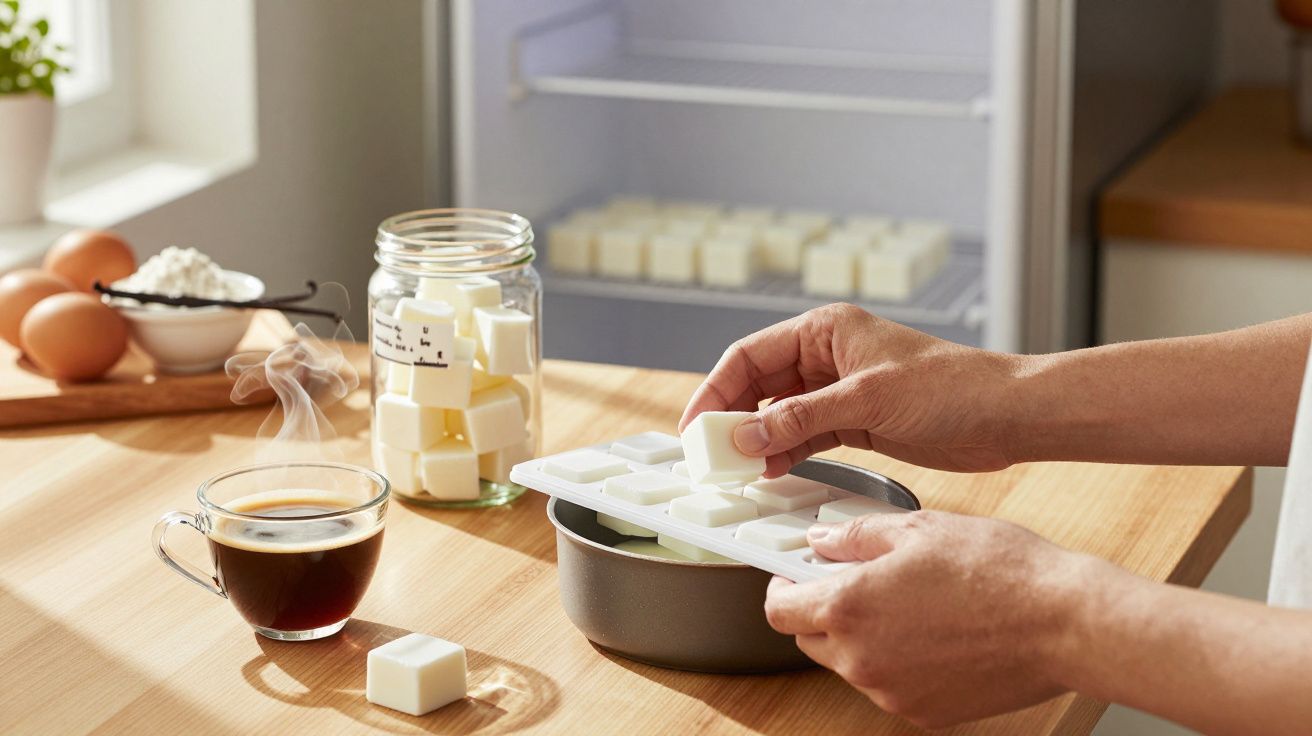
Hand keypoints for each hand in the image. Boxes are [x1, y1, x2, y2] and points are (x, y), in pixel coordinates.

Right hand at [679, 304, 1021, 476]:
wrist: (1006, 416)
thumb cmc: (951, 388)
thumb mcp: (866, 400)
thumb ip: (801, 418)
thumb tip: (746, 436)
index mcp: (825, 330)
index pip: (750, 355)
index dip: (716, 390)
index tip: (696, 426)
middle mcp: (826, 356)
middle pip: (758, 385)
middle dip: (732, 418)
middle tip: (710, 455)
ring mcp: (839, 390)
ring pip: (778, 413)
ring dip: (756, 440)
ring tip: (734, 470)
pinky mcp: (855, 421)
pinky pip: (804, 435)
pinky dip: (784, 453)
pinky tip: (770, 472)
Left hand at [765, 511, 1112, 728]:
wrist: (1062, 623)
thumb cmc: (999, 570)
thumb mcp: (919, 529)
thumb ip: (856, 537)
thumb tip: (821, 540)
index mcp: (850, 606)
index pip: (779, 610)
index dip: (780, 588)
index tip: (792, 575)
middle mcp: (861, 658)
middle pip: (810, 639)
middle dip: (821, 610)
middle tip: (856, 582)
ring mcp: (890, 692)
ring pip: (849, 664)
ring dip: (861, 637)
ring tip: (909, 604)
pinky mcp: (921, 712)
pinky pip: (887, 685)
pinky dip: (896, 662)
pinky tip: (932, 632)